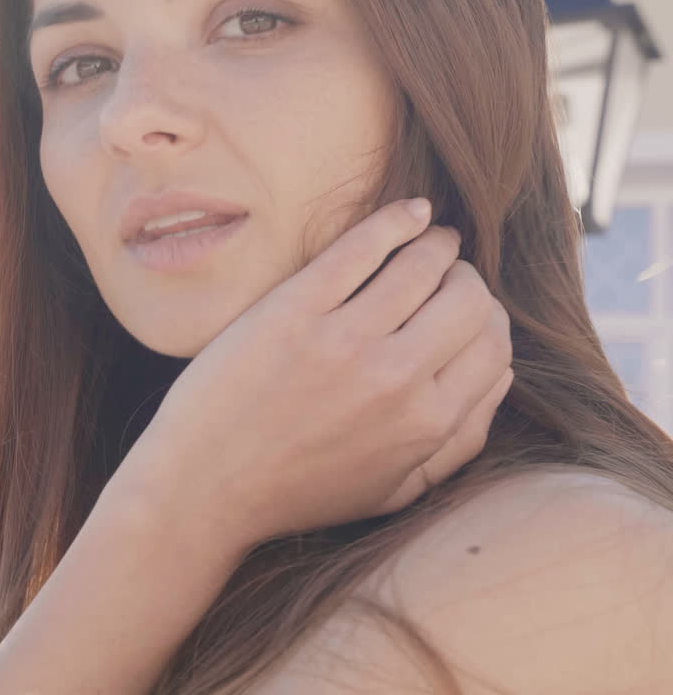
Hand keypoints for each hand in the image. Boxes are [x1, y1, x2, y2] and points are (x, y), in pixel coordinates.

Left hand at [120, 198, 514, 557]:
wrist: (205, 487)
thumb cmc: (298, 492)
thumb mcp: (393, 490)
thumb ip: (455, 443)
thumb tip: (501, 378)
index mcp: (427, 424)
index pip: (492, 346)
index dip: (486, 319)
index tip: (466, 307)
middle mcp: (397, 380)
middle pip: (470, 301)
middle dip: (466, 280)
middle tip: (448, 272)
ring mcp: (344, 340)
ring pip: (424, 265)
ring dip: (437, 244)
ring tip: (428, 237)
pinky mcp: (294, 310)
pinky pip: (363, 247)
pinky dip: (396, 221)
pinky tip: (408, 213)